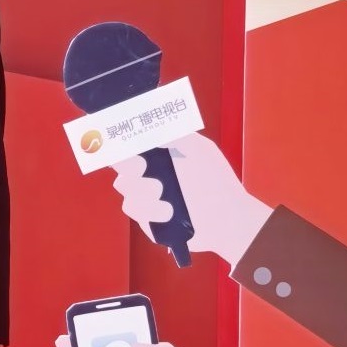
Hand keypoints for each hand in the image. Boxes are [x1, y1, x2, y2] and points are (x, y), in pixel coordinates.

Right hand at [113, 131, 270, 266]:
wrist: (227, 219)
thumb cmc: (216, 181)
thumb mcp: (200, 149)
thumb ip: (175, 134)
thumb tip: (149, 127)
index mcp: (161, 152)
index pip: (133, 141)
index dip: (122, 139)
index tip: (121, 139)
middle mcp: (150, 171)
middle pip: (120, 162)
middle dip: (126, 162)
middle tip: (140, 166)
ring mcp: (146, 194)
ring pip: (124, 185)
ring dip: (142, 187)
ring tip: (161, 191)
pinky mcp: (146, 216)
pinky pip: (133, 207)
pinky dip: (149, 208)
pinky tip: (168, 212)